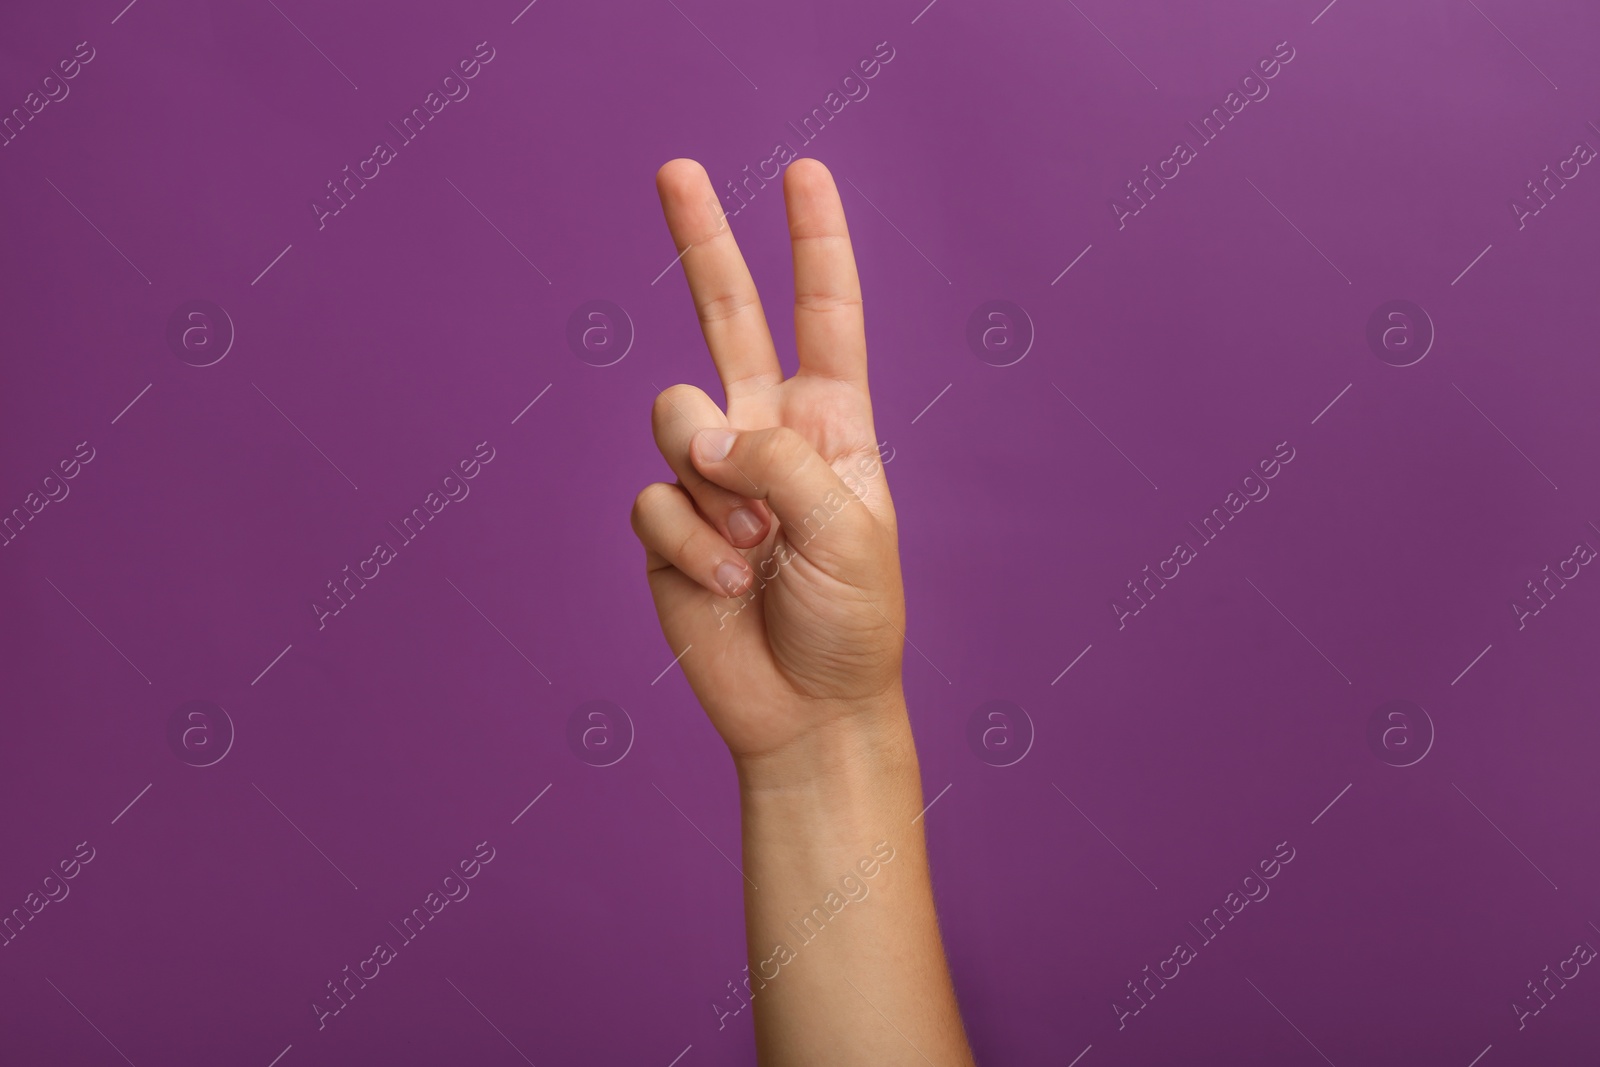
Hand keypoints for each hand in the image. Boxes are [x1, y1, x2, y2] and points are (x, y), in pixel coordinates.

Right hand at [631, 158, 905, 771]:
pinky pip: (653, 498)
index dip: (815, 243)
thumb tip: (695, 434)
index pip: (825, 315)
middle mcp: (766, 434)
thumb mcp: (848, 528)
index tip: (804, 171)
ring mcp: (710, 477)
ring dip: (714, 485)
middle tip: (677, 168)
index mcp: (831, 424)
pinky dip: (693, 542)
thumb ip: (775, 460)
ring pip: (673, 416)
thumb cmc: (854, 619)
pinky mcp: (665, 526)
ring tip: (756, 548)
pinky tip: (727, 583)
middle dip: (702, 242)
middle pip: (725, 318)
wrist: (807, 710)